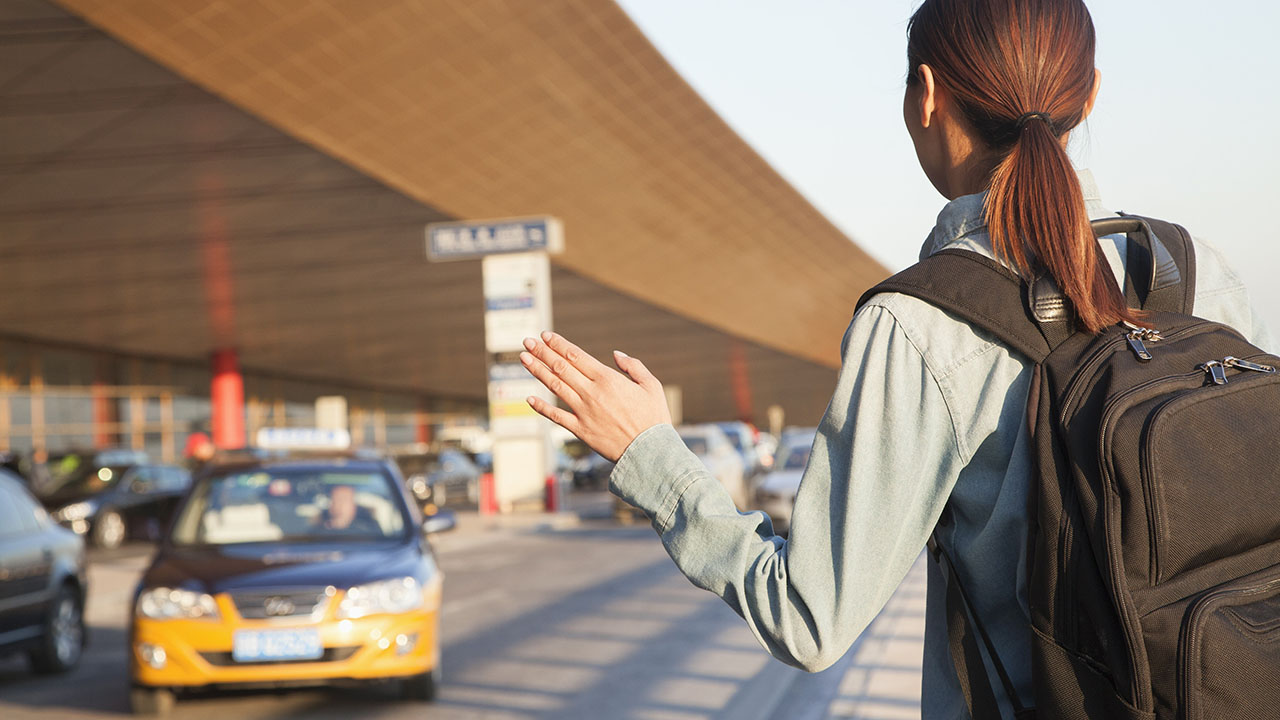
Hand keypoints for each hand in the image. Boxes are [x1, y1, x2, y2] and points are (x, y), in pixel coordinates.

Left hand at [520, 331, 671, 461]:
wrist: (650, 452)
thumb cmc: (654, 418)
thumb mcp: (651, 385)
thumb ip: (633, 366)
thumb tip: (616, 354)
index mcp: (608, 379)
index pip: (576, 355)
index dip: (558, 344)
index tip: (545, 335)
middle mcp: (592, 393)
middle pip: (561, 367)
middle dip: (542, 352)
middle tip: (527, 341)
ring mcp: (584, 412)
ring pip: (554, 387)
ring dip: (537, 371)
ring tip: (524, 358)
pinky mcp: (580, 430)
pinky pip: (556, 417)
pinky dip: (541, 407)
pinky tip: (529, 398)